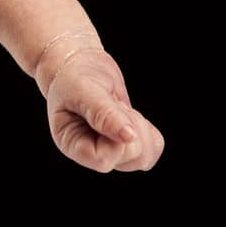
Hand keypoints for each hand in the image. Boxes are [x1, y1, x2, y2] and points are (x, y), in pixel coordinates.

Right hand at [45, 47, 164, 171]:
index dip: (118, 140)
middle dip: (131, 124)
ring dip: (141, 128)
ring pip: (144, 157)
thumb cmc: (72, 77)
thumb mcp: (83, 90)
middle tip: (113, 103)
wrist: (79, 65)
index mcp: (73, 145)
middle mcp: (93, 153)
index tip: (115, 110)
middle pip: (131, 157)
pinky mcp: (126, 144)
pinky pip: (152, 149)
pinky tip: (131, 116)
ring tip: (120, 109)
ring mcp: (111, 151)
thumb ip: (104, 114)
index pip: (103, 160)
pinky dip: (149, 131)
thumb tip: (129, 136)